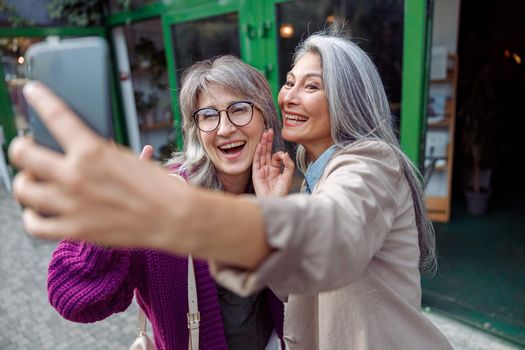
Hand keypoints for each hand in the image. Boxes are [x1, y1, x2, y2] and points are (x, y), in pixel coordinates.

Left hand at [8, 82, 187, 248]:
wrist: (174, 218)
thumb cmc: (158, 187)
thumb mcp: (127, 158)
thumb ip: (97, 154)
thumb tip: (81, 149)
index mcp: (92, 151)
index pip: (55, 115)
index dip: (39, 98)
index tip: (33, 92)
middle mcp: (75, 176)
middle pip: (22, 153)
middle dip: (21, 147)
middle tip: (29, 149)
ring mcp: (71, 205)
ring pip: (23, 189)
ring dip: (25, 182)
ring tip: (33, 181)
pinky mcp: (75, 230)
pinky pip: (34, 225)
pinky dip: (31, 217)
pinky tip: (39, 211)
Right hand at [252, 129, 294, 196]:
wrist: (275, 201)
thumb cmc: (282, 192)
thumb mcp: (288, 177)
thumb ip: (288, 164)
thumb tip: (285, 153)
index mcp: (275, 169)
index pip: (275, 157)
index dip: (279, 153)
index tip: (283, 155)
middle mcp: (267, 168)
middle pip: (267, 152)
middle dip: (268, 141)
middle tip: (269, 131)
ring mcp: (261, 170)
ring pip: (261, 154)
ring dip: (263, 144)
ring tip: (265, 134)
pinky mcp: (256, 174)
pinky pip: (256, 161)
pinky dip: (257, 153)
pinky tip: (259, 146)